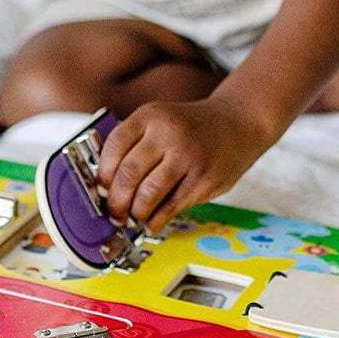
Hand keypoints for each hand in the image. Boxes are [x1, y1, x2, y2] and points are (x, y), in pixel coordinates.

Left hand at [96, 98, 272, 233]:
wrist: (237, 123)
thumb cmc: (191, 126)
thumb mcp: (160, 119)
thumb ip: (134, 143)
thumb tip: (107, 184)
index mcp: (151, 116)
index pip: (115, 146)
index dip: (103, 173)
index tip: (101, 188)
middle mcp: (169, 133)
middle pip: (128, 173)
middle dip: (116, 200)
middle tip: (114, 211)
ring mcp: (188, 156)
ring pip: (149, 194)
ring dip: (135, 212)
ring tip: (132, 216)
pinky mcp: (205, 179)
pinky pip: (173, 206)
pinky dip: (157, 219)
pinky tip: (152, 221)